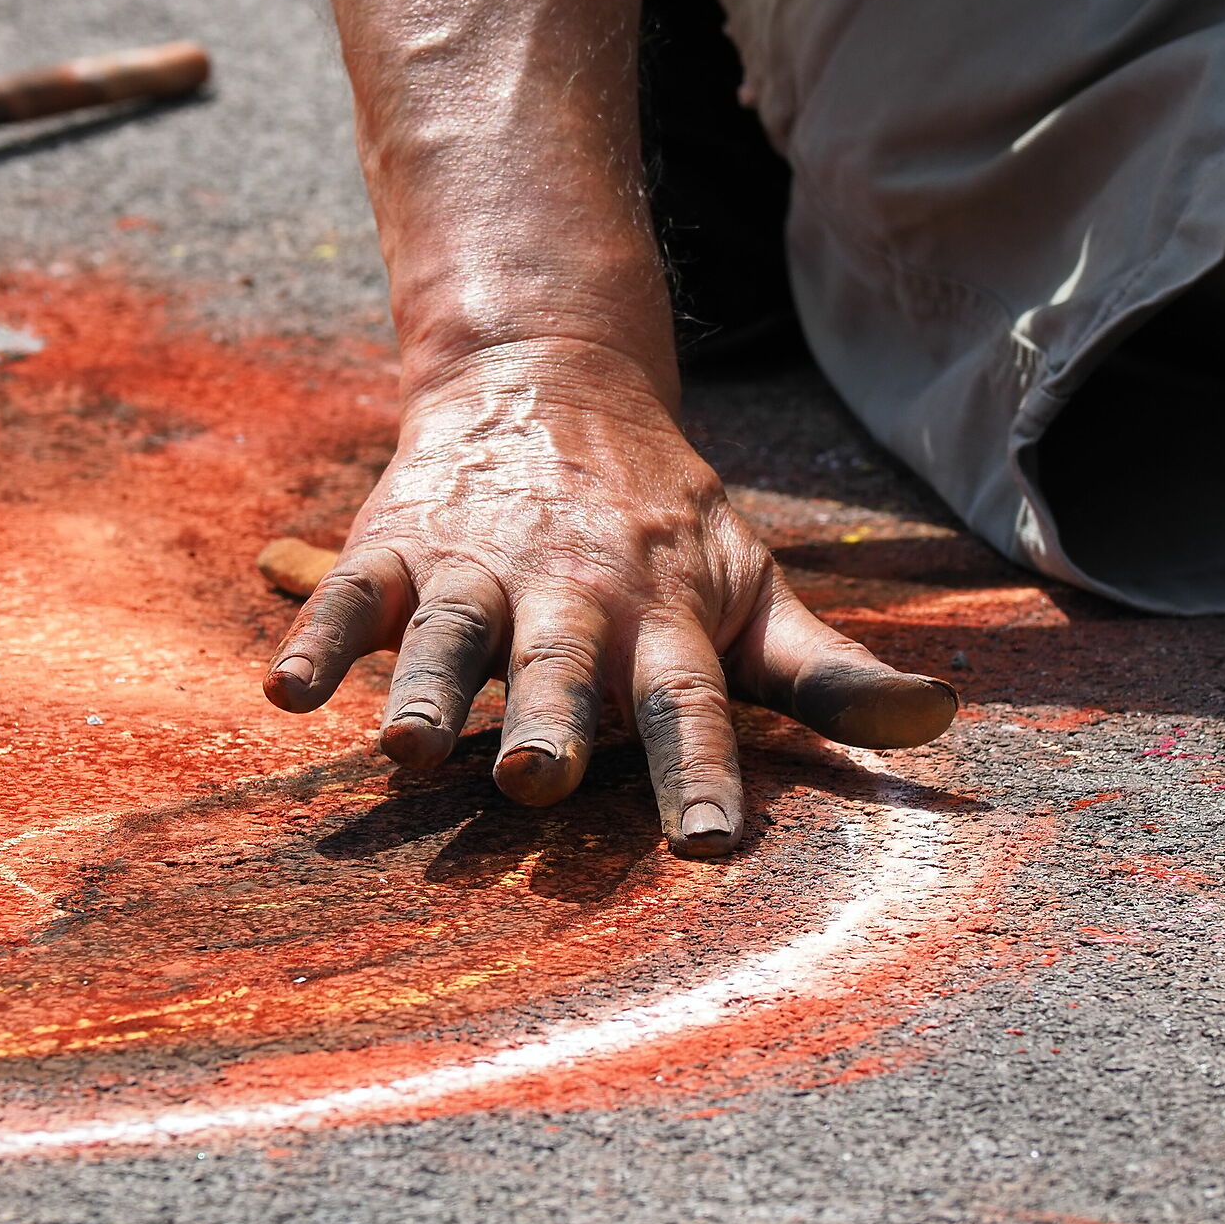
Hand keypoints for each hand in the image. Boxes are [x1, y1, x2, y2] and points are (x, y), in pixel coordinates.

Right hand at [263, 339, 957, 854]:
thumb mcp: (754, 586)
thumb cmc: (662, 522)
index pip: (690, 701)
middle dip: (547, 718)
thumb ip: (828, 673)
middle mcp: (572, 593)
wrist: (551, 376)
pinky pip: (352, 592)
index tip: (705, 847)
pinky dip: (319, 635)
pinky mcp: (400, 542)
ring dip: (422, 684)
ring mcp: (480, 564)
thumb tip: (936, 725)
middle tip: (535, 777)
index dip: (700, 770)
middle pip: (560, 664)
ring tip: (399, 748)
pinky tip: (288, 689)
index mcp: (663, 616)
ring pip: (451, 628)